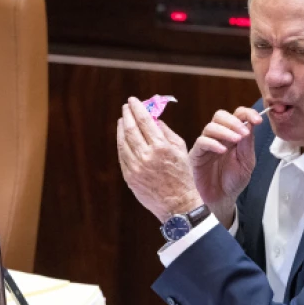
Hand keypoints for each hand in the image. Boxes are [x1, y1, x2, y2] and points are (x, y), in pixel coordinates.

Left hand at [117, 97, 202, 222]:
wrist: (177, 203)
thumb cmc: (182, 174)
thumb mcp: (180, 149)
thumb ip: (166, 132)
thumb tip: (152, 118)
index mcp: (161, 147)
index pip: (144, 121)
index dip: (137, 108)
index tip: (132, 100)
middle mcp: (146, 156)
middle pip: (131, 129)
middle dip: (127, 115)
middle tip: (126, 107)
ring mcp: (136, 167)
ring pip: (123, 142)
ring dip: (121, 128)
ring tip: (122, 120)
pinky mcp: (130, 177)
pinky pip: (122, 156)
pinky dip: (121, 144)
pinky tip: (122, 138)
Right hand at [190, 107, 263, 227]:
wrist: (222, 200)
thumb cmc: (233, 182)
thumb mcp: (246, 163)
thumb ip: (248, 144)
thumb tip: (250, 124)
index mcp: (233, 136)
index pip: (237, 116)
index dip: (247, 114)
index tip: (257, 120)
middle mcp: (218, 137)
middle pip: (220, 116)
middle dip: (234, 121)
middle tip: (244, 132)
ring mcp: (206, 145)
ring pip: (211, 127)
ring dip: (225, 131)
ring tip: (236, 140)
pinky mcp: (197, 155)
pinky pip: (201, 142)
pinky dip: (213, 143)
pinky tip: (222, 150)